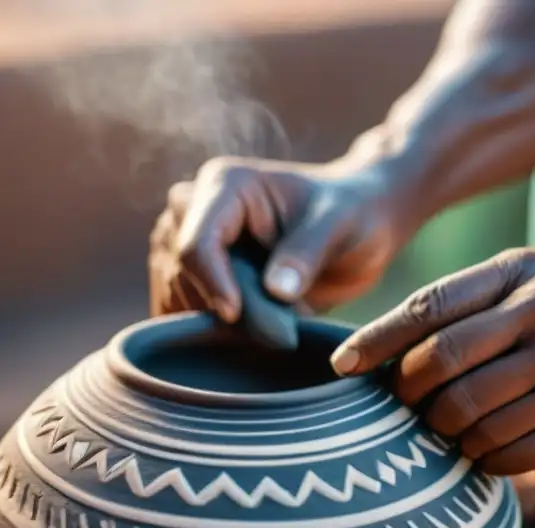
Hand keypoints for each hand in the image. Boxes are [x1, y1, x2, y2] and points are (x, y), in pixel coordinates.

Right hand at [148, 156, 412, 320]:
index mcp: (225, 184)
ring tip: (267, 327)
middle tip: (270, 329)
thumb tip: (275, 290)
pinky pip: (181, 310)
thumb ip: (307, 252)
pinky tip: (246, 336)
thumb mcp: (340, 225)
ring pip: (175, 296)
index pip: (197, 242)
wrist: (358, 228)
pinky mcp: (195, 275)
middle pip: (180, 273)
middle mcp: (195, 210)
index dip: (213, 284)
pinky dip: (207, 331)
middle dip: (218, 308)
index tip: (237, 317)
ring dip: (212, 323)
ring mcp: (191, 243)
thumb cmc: (352, 214)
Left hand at [330, 246, 534, 474]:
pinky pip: (519, 452)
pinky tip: (488, 458)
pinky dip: (488, 461)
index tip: (342, 369)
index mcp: (522, 273)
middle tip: (413, 414)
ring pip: (474, 418)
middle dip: (411, 401)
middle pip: (439, 371)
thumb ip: (483, 302)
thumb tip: (405, 355)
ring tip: (454, 438)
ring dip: (450, 437)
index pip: (426, 310)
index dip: (374, 343)